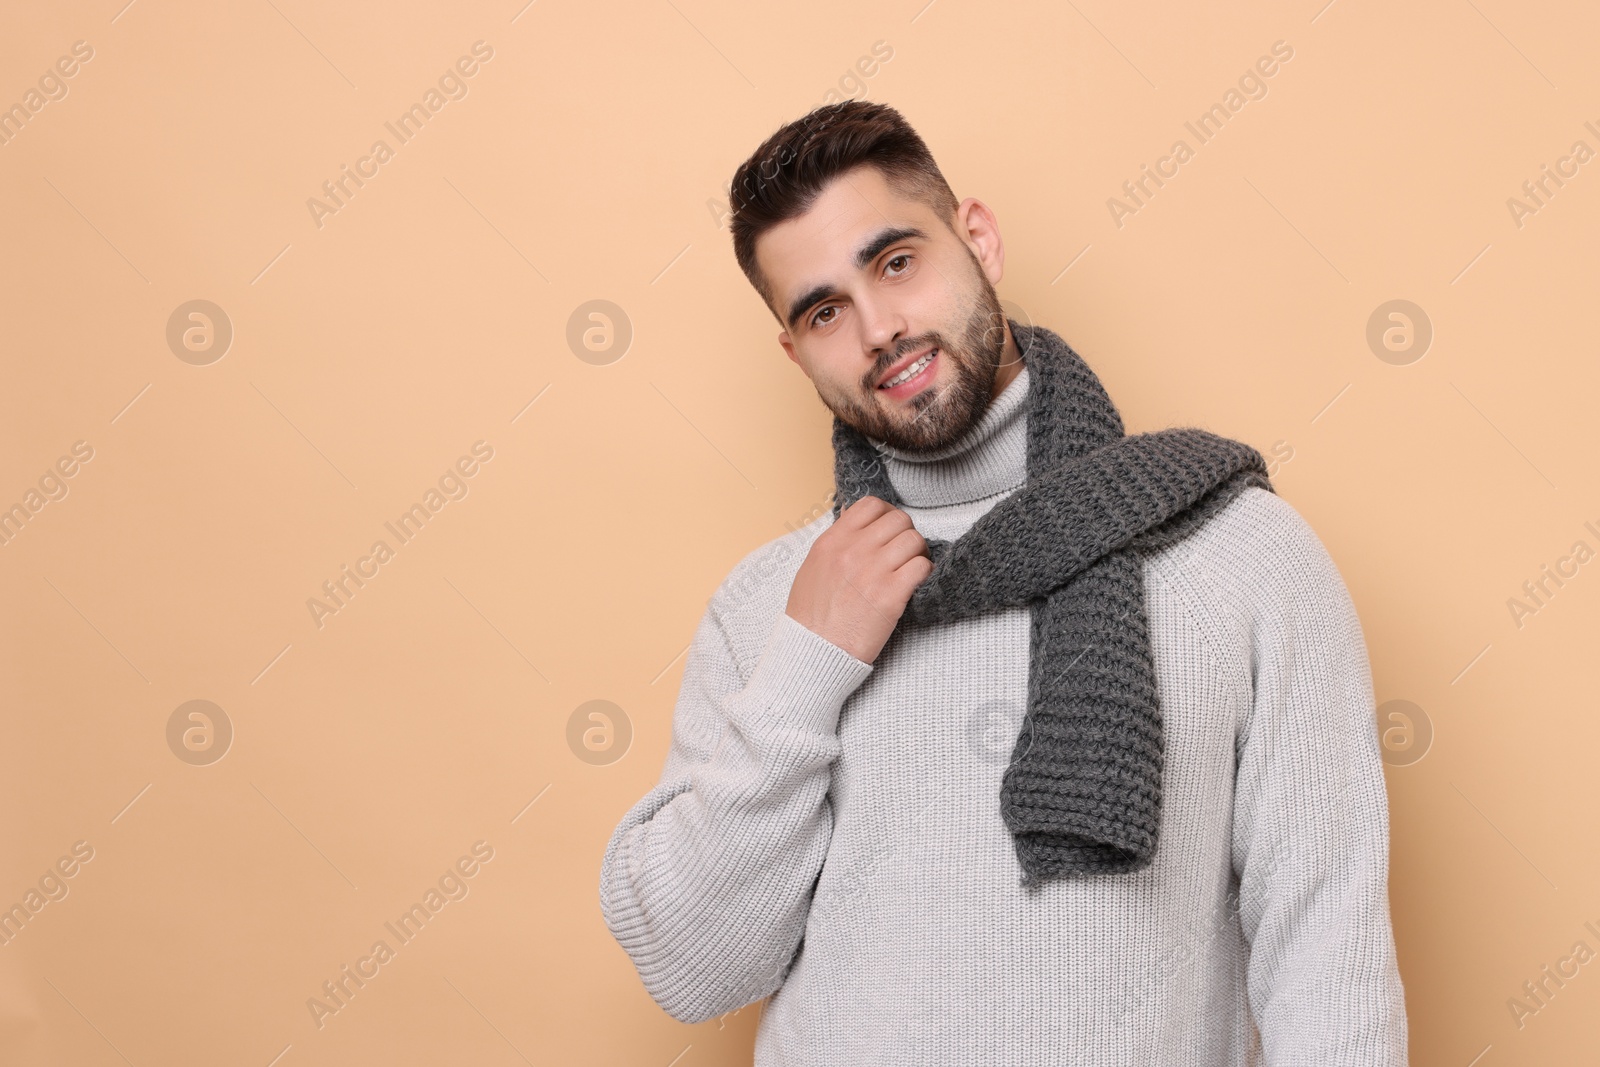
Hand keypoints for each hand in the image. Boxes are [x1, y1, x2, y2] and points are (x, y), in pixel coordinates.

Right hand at [785, 496, 932, 662]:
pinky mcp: (891, 595)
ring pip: (913, 540)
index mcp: (832, 541)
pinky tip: (915, 583)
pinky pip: (922, 567)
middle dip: (905, 533)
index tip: (889, 528)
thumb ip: (836, 543)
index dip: (887, 513)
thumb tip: (856, 523)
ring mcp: (873, 571)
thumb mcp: (813, 567)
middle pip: (898, 520)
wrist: (814, 651)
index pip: (871, 505)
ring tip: (912, 567)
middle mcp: (853, 551)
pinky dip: (925, 573)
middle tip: (904, 551)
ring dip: (918, 553)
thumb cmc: (811, 616)